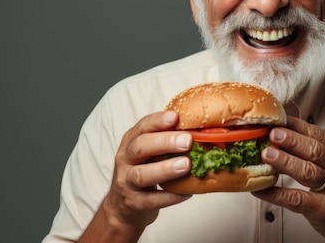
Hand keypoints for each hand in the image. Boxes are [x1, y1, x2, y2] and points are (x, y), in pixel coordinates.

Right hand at [80, 111, 192, 241]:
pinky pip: (152, 200)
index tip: (176, 117)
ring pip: (142, 175)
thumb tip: (202, 127)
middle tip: (187, 140)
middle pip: (140, 147)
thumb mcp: (149, 151)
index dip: (158, 121)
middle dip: (164, 142)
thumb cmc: (142, 170)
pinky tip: (187, 192)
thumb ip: (167, 139)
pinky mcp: (134, 204)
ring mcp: (127, 183)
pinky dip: (170, 197)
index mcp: (130, 141)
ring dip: (165, 169)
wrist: (122, 207)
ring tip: (186, 164)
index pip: (142, 127)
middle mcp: (125, 160)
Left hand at [252, 117, 324, 242]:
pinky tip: (261, 189)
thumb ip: (317, 151)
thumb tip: (283, 137)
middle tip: (272, 132)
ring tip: (266, 154)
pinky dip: (276, 193)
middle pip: (314, 149)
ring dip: (285, 161)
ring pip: (308, 171)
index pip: (317, 133)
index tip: (277, 118)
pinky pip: (297, 199)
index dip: (295, 125)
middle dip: (291, 139)